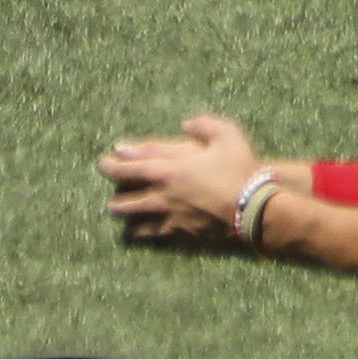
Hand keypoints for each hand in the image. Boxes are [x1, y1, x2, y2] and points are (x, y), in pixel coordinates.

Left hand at [98, 112, 277, 250]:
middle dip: (114, 193)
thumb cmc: (240, 169)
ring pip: (133, 219)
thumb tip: (187, 123)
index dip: (112, 164)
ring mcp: (168, 217)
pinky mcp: (178, 234)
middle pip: (124, 198)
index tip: (104, 161)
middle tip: (111, 189)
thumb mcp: (227, 135)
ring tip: (117, 210)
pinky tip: (137, 232)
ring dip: (123, 214)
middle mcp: (161, 195)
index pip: (129, 166)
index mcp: (168, 169)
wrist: (253, 209)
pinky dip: (141, 232)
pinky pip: (151, 235)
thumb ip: (204, 124)